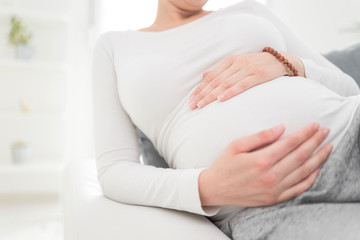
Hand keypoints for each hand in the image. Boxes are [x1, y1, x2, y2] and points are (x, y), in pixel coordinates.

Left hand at [188, 52, 304, 109]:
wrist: (281, 60)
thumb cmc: (257, 65)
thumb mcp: (238, 63)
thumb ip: (222, 70)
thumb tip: (204, 75)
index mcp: (230, 61)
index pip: (211, 76)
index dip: (200, 88)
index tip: (191, 100)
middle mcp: (237, 64)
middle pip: (216, 81)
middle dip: (202, 94)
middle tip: (192, 106)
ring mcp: (247, 69)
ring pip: (226, 83)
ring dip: (212, 95)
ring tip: (202, 105)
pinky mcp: (258, 75)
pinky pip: (242, 85)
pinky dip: (231, 92)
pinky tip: (221, 99)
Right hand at [198, 122, 331, 206]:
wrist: (215, 188)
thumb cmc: (224, 165)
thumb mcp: (236, 145)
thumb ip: (259, 136)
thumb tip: (281, 128)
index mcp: (261, 160)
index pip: (290, 143)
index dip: (305, 133)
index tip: (314, 125)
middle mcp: (270, 176)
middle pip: (300, 156)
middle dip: (315, 142)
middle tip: (325, 131)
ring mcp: (274, 189)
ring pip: (304, 172)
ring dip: (318, 158)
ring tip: (328, 147)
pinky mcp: (274, 198)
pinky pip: (298, 189)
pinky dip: (311, 179)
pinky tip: (317, 169)